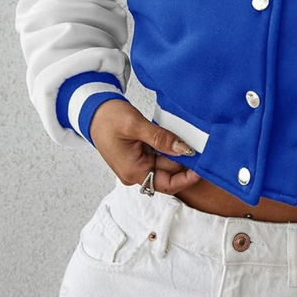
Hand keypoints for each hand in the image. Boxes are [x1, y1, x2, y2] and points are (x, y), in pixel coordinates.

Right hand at [89, 99, 203, 194]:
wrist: (93, 111)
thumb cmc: (108, 118)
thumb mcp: (136, 125)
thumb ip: (160, 139)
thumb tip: (183, 149)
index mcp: (133, 171)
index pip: (166, 184)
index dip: (186, 178)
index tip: (202, 167)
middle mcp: (135, 173)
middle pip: (168, 174)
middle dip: (185, 163)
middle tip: (203, 148)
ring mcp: (137, 166)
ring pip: (165, 165)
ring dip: (177, 155)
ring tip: (192, 141)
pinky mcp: (138, 157)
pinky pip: (159, 157)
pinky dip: (169, 150)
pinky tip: (178, 140)